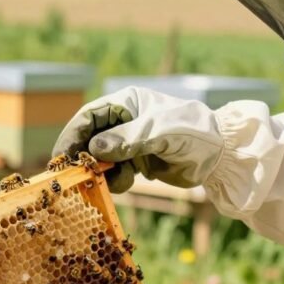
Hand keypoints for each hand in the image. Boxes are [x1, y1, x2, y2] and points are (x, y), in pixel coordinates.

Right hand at [52, 87, 225, 192]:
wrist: (220, 155)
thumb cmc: (191, 133)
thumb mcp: (158, 133)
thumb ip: (126, 140)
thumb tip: (93, 149)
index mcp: (125, 103)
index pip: (88, 117)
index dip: (72, 136)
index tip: (62, 157)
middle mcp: (123, 121)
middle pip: (89, 139)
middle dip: (84, 158)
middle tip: (76, 176)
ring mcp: (129, 142)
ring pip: (99, 159)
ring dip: (101, 172)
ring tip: (115, 178)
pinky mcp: (135, 161)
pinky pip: (113, 172)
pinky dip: (114, 180)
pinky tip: (129, 181)